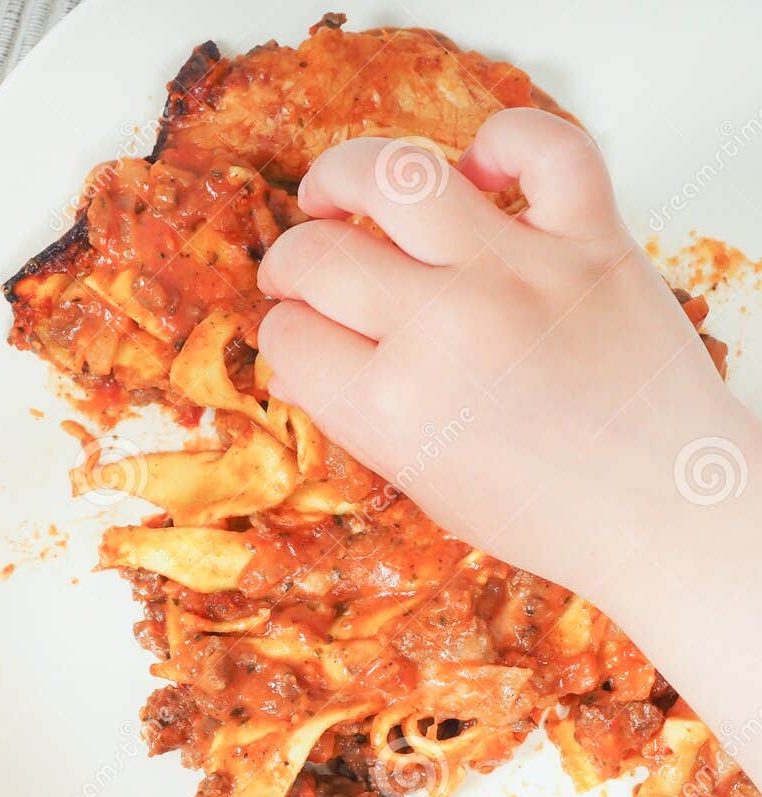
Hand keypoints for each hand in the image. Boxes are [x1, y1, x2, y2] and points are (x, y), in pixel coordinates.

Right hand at [254, 107, 756, 609]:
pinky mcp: (591, 239)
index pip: (289, 335)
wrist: (663, 505)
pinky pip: (544, 147)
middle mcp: (445, 329)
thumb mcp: (419, 478)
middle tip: (299, 270)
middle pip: (318, 256)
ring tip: (336, 191)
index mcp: (391, 407)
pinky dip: (502, 141)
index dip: (281, 332)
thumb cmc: (544, 508)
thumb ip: (350, 414)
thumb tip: (294, 361)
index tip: (296, 331)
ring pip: (398, 175)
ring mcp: (520, 273)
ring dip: (344, 175)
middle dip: (288, 263)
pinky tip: (475, 172)